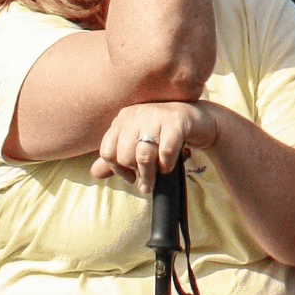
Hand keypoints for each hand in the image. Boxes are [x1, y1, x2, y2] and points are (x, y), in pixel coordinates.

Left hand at [92, 101, 221, 193]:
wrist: (200, 122)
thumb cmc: (165, 135)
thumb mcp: (139, 145)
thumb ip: (117, 159)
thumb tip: (94, 173)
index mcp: (123, 118)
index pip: (107, 151)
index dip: (117, 170)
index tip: (131, 176)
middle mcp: (136, 113)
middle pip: (124, 155)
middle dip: (136, 173)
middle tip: (147, 178)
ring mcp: (156, 115)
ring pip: (142, 155)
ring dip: (150, 175)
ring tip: (155, 181)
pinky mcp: (176, 121)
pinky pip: (165, 152)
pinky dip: (167, 165)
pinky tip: (169, 166)